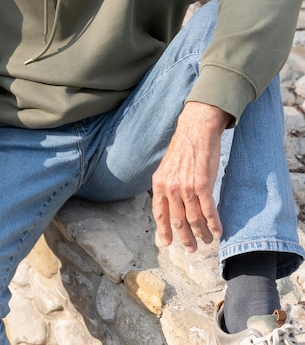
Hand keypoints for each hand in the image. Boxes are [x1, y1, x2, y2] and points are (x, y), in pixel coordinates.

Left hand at [152, 101, 231, 251]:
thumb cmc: (184, 148)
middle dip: (185, 238)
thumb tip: (171, 202)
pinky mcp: (203, 184)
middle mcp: (171, 187)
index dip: (164, 231)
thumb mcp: (168, 167)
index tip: (167, 243)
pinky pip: (208, 211)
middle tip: (192, 248)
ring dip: (202, 234)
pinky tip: (218, 231)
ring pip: (194, 219)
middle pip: (178, 221)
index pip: (159, 213)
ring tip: (207, 240)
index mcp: (160, 183)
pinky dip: (214, 224)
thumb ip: (168, 185)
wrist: (196, 130)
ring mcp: (186, 187)